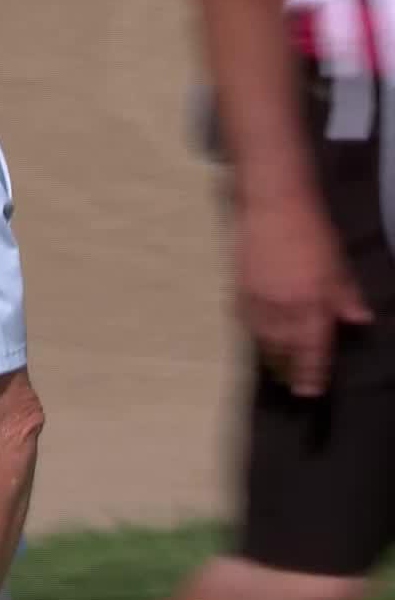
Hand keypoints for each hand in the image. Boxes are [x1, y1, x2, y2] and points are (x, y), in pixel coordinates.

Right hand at [235, 194, 372, 397]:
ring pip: (263, 338)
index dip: (312, 373)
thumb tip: (360, 320)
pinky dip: (254, 333)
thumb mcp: (338, 265)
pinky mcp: (240, 288)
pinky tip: (258, 336)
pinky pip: (247, 321)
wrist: (273, 208)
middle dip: (288, 369)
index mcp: (312, 303)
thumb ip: (347, 296)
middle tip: (293, 385)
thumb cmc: (312, 233)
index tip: (310, 392)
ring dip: (270, 355)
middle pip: (284, 349)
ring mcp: (258, 299)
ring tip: (276, 368)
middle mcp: (283, 308)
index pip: (312, 349)